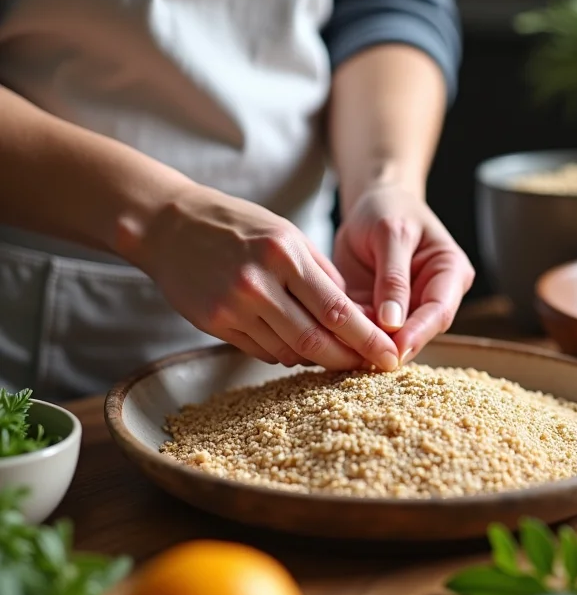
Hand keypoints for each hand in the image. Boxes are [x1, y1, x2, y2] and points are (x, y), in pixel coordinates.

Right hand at [121, 184, 400, 370]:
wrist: (170, 226)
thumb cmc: (236, 226)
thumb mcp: (285, 233)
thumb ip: (320, 272)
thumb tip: (353, 313)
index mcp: (284, 254)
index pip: (336, 310)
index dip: (366, 339)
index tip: (389, 355)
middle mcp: (259, 283)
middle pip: (315, 340)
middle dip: (347, 359)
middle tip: (368, 367)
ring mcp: (233, 307)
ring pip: (288, 351)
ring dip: (314, 357)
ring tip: (330, 352)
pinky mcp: (215, 323)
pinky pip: (260, 351)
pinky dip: (283, 352)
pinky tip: (291, 342)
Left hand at [334, 184, 474, 362]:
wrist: (372, 202)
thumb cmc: (389, 208)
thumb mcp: (392, 233)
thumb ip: (393, 277)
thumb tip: (393, 323)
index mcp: (450, 273)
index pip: (439, 311)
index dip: (419, 333)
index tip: (397, 348)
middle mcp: (432, 295)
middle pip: (417, 331)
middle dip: (392, 346)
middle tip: (367, 360)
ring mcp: (405, 307)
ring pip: (390, 337)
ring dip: (368, 345)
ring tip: (346, 353)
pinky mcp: (377, 311)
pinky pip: (366, 329)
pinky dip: (351, 336)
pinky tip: (333, 340)